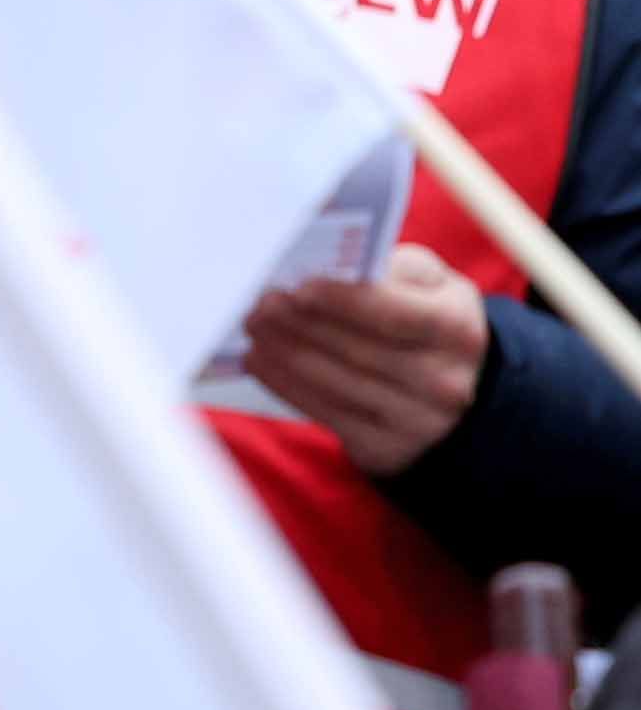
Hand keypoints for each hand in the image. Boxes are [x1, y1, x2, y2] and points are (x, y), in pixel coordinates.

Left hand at [244, 245, 489, 472]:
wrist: (450, 381)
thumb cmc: (423, 312)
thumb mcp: (427, 282)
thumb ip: (387, 266)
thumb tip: (326, 262)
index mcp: (457, 329)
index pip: (397, 315)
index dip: (344, 302)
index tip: (299, 286)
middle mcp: (444, 382)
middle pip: (359, 352)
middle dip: (301, 325)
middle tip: (258, 302)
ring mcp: (418, 422)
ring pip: (336, 384)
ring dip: (284, 352)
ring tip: (252, 325)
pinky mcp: (387, 447)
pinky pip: (326, 414)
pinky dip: (285, 384)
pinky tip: (258, 359)